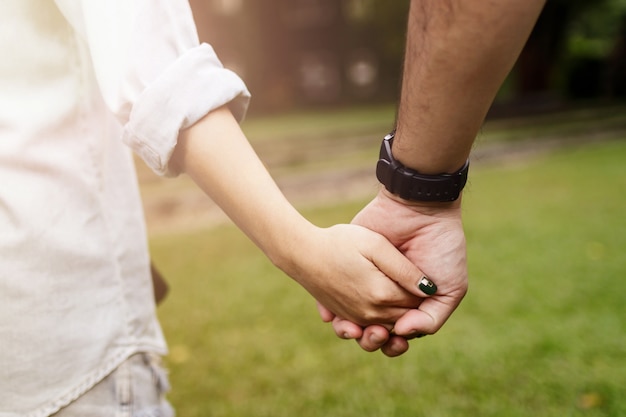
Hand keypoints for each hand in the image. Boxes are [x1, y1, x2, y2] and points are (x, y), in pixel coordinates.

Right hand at [282, 223, 429, 326]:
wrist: (302, 251)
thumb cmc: (340, 242)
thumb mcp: (376, 245)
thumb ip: (404, 269)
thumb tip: (429, 289)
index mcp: (381, 294)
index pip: (415, 302)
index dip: (423, 291)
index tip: (425, 278)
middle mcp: (369, 313)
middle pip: (403, 319)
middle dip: (414, 311)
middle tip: (418, 293)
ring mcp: (355, 317)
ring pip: (387, 328)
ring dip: (397, 322)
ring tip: (402, 311)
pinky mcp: (345, 317)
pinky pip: (368, 327)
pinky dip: (377, 323)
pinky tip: (381, 310)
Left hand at [319, 189, 467, 355]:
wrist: (421, 210)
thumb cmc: (442, 249)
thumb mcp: (451, 288)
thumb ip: (432, 317)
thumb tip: (402, 333)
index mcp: (409, 305)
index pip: (395, 335)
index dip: (392, 344)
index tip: (392, 340)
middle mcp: (386, 297)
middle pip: (371, 331)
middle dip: (371, 339)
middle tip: (374, 334)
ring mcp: (365, 283)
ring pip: (350, 319)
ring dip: (349, 330)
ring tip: (351, 329)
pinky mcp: (348, 268)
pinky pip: (332, 296)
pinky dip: (330, 309)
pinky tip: (333, 315)